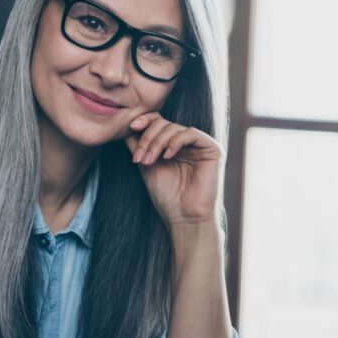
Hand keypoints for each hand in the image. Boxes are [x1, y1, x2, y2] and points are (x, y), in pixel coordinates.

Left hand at [123, 112, 222, 227]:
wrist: (184, 217)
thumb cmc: (167, 196)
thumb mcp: (146, 166)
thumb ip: (138, 146)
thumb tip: (125, 126)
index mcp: (171, 144)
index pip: (158, 122)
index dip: (145, 120)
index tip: (132, 126)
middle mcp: (186, 142)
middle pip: (163, 123)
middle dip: (148, 138)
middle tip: (140, 157)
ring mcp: (199, 144)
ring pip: (174, 128)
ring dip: (157, 143)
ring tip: (149, 161)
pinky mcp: (212, 149)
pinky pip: (190, 134)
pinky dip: (175, 142)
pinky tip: (167, 156)